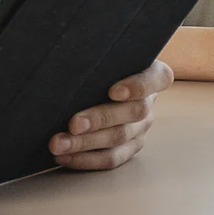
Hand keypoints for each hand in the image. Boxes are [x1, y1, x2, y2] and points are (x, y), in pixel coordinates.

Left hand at [49, 59, 171, 168]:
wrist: (96, 81)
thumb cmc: (99, 64)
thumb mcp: (103, 55)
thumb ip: (95, 54)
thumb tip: (66, 57)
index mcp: (153, 74)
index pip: (155, 79)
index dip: (137, 86)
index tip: (113, 91)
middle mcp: (150, 102)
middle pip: (133, 113)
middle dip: (100, 119)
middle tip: (73, 123)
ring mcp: (141, 127)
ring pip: (119, 139)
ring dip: (86, 143)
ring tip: (58, 144)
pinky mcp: (129, 147)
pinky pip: (112, 158)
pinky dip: (86, 159)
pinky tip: (64, 156)